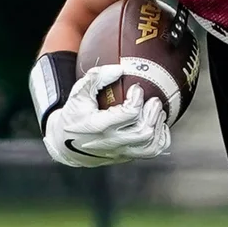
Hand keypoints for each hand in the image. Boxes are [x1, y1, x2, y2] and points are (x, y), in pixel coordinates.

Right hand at [43, 64, 170, 168]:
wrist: (66, 145)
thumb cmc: (75, 115)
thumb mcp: (78, 94)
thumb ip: (96, 78)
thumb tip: (120, 70)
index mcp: (99, 126)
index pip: (129, 114)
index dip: (137, 99)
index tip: (136, 88)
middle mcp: (112, 142)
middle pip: (143, 132)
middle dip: (153, 113)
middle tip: (153, 100)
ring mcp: (121, 152)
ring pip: (150, 144)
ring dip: (158, 125)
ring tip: (156, 111)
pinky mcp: (127, 156)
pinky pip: (152, 151)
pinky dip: (161, 138)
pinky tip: (158, 124)